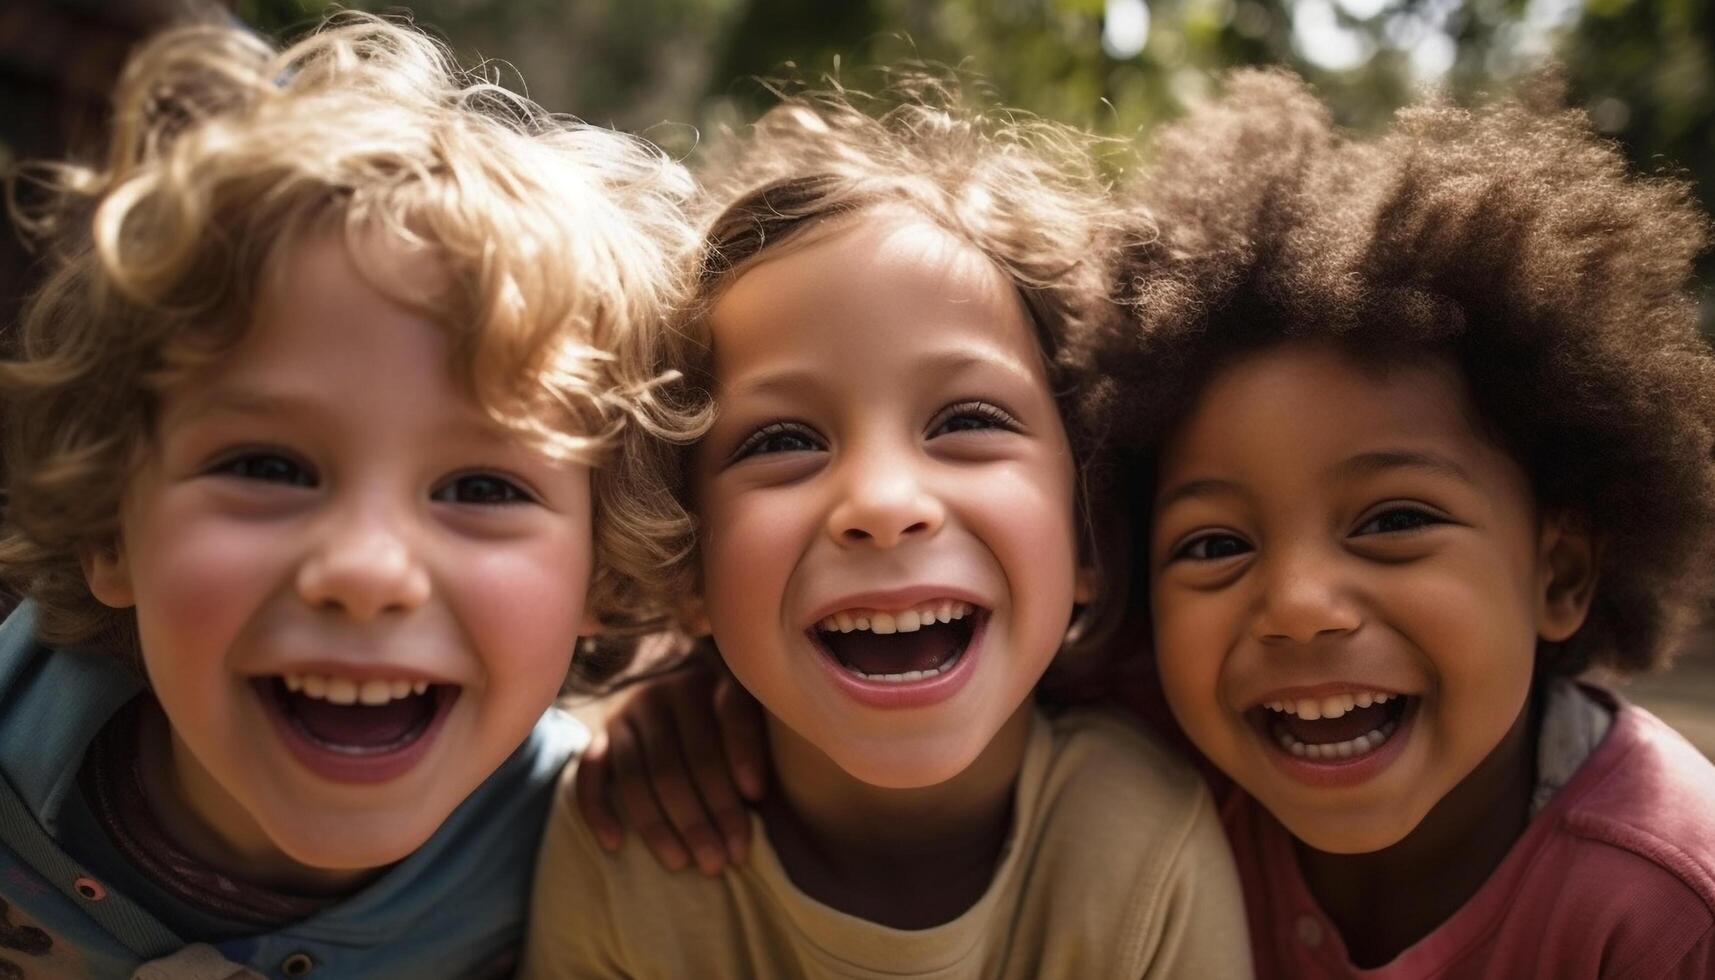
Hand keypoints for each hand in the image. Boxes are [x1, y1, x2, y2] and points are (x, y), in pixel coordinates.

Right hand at [573, 644, 768, 874]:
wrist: (679, 698)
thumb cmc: (729, 723)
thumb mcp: (753, 717)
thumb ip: (759, 744)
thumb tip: (755, 797)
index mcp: (713, 680)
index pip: (731, 715)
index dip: (744, 754)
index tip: (757, 796)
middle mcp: (666, 691)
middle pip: (684, 759)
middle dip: (704, 815)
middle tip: (721, 861)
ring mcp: (628, 712)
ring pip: (638, 775)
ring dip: (657, 825)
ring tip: (681, 864)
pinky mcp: (601, 734)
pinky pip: (590, 773)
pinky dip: (599, 809)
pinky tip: (615, 844)